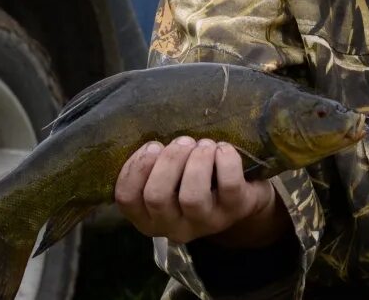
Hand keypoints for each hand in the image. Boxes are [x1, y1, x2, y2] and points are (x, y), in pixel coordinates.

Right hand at [114, 137, 282, 246]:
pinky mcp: (235, 210)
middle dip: (169, 160)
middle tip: (184, 142)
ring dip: (197, 160)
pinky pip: (228, 185)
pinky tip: (223, 150)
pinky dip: (225, 160)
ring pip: (192, 196)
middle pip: (156, 197)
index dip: (136, 166)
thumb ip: (152, 164)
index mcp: (149, 217)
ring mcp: (206, 222)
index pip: (126, 198)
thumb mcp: (168, 176)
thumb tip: (149, 141)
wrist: (242, 193)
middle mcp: (173, 227)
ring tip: (204, 146)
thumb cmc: (195, 177)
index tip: (154, 146)